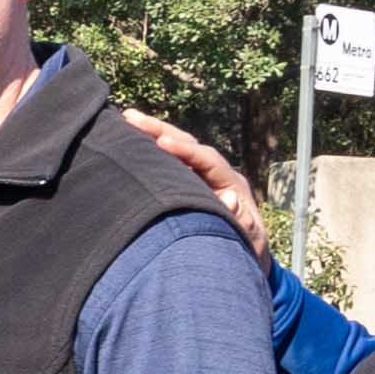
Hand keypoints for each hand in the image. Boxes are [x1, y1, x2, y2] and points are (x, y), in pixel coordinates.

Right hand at [118, 107, 271, 249]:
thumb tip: (230, 199)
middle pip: (189, 144)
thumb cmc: (244, 249)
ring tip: (127, 119)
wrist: (243, 254)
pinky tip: (131, 139)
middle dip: (162, 130)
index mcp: (232, 184)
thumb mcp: (247, 240)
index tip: (162, 142)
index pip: (208, 160)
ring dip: (154, 133)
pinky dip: (152, 149)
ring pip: (178, 148)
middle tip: (132, 118)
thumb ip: (242, 222)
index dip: (186, 151)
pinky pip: (170, 162)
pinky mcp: (189, 182)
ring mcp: (202, 176)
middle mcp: (217, 173)